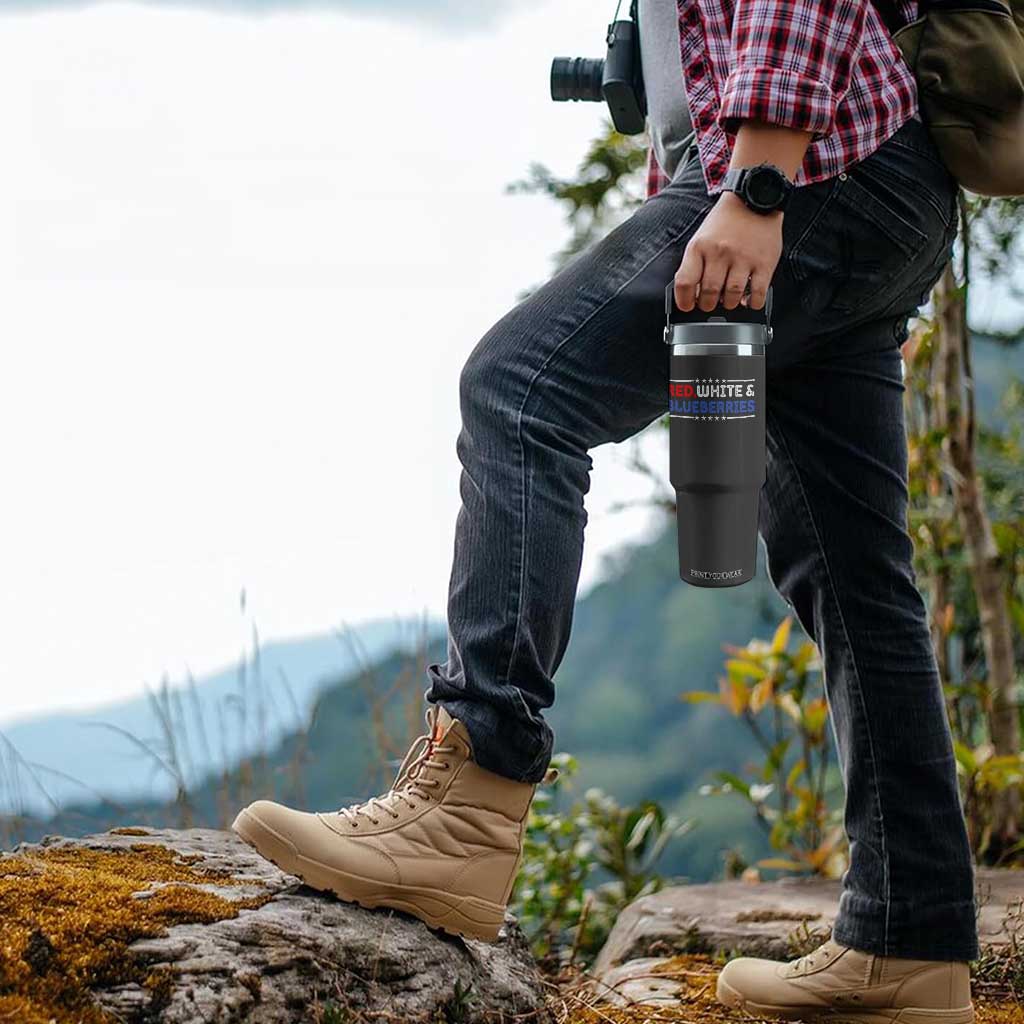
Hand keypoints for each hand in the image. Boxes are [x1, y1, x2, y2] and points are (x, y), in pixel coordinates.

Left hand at [673, 191, 781, 312]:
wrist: (754, 199)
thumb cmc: (725, 222)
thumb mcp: (701, 238)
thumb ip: (695, 263)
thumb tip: (692, 294)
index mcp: (700, 247)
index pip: (685, 282)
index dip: (684, 300)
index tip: (688, 306)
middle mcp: (720, 253)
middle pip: (709, 293)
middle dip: (707, 305)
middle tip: (710, 304)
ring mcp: (743, 258)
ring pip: (732, 296)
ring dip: (729, 304)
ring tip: (729, 300)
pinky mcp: (764, 263)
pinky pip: (757, 293)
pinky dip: (752, 303)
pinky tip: (749, 300)